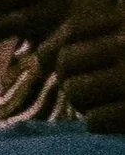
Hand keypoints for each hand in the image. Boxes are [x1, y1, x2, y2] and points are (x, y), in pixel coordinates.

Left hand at [50, 0, 124, 130]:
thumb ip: (94, 34)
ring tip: (100, 104)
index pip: (75, 30)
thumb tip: (41, 58)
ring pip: (75, 90)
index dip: (68, 51)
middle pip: (68, 61)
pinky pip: (94, 120)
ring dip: (82, 103)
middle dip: (72, 79)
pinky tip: (114, 122)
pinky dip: (98, 124)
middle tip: (88, 91)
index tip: (79, 66)